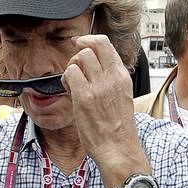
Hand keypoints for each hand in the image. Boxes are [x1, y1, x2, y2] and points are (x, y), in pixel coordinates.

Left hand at [63, 35, 148, 180]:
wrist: (118, 148)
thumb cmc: (117, 127)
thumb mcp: (121, 96)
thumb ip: (110, 79)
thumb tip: (94, 65)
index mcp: (122, 76)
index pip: (106, 44)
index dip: (88, 39)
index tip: (79, 43)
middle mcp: (112, 77)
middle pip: (90, 46)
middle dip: (77, 54)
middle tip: (75, 68)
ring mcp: (98, 86)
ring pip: (79, 58)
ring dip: (71, 67)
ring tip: (72, 83)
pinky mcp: (85, 96)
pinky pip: (70, 74)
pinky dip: (65, 79)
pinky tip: (69, 91)